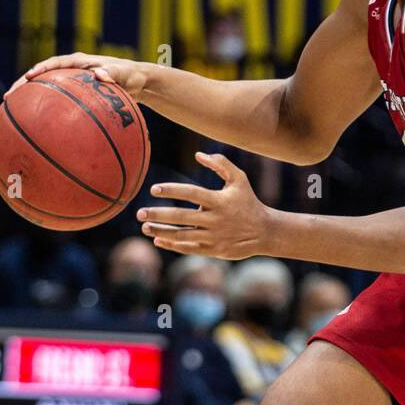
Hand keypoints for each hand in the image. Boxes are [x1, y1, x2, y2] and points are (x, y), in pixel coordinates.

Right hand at [6, 52, 148, 99]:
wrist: (139, 82)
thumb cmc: (132, 76)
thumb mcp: (125, 73)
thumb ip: (113, 73)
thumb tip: (99, 75)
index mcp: (80, 62)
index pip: (54, 63)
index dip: (40, 69)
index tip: (28, 77)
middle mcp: (71, 71)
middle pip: (42, 77)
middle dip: (23, 86)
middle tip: (8, 98)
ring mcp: (72, 83)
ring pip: (46, 90)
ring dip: (30, 100)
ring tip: (11, 113)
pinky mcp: (75, 95)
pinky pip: (57, 102)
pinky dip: (47, 111)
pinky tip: (38, 128)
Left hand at [137, 152, 272, 259]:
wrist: (264, 231)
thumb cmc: (248, 201)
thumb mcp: (240, 179)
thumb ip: (221, 163)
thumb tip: (198, 154)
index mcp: (220, 200)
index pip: (192, 193)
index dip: (172, 190)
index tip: (153, 189)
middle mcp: (215, 219)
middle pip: (182, 217)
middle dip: (159, 215)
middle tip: (139, 213)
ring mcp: (214, 236)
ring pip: (182, 235)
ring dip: (161, 232)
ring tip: (145, 227)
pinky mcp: (213, 250)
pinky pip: (189, 248)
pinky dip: (172, 245)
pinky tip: (158, 241)